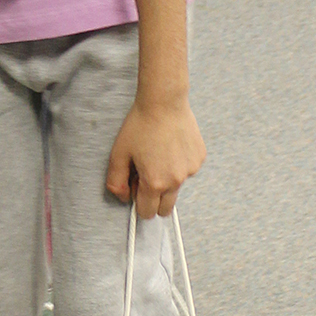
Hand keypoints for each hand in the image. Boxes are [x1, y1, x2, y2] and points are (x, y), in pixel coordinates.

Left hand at [106, 96, 205, 220]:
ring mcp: (190, 170)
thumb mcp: (118, 153)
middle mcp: (176, 180)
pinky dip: (179, 165)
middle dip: (155, 199)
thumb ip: (116, 181)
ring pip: (177, 188)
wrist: (164, 102)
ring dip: (168, 180)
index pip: (147, 212)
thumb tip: (123, 196)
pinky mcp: (199, 159)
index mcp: (154, 182)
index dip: (138, 203)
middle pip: (166, 208)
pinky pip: (187, 171)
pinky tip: (171, 146)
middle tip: (147, 175)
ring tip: (159, 154)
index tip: (136, 189)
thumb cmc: (140, 125)